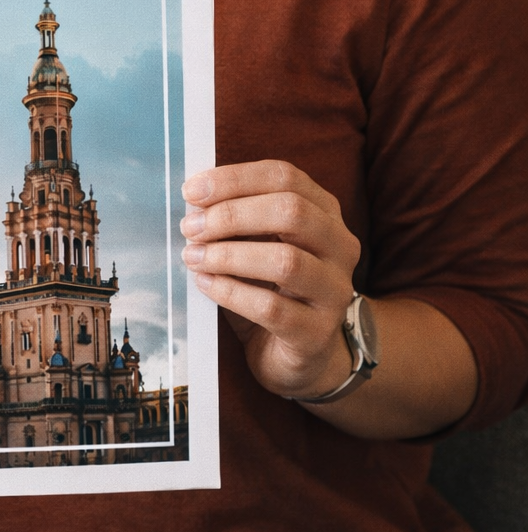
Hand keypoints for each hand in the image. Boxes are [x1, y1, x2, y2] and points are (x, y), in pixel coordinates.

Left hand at [180, 160, 360, 399]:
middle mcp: (340, 246)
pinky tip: (205, 284)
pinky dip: (231, 292)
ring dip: (228, 255)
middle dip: (231, 215)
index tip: (191, 190)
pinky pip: (271, 307)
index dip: (235, 179)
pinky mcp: (317, 332)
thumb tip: (194, 199)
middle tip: (190, 227)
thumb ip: (236, 218)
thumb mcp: (257, 243)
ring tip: (193, 256)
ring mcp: (334, 291)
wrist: (303, 355)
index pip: (284, 177)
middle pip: (291, 212)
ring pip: (285, 261)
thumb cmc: (272, 288)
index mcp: (325, 212)